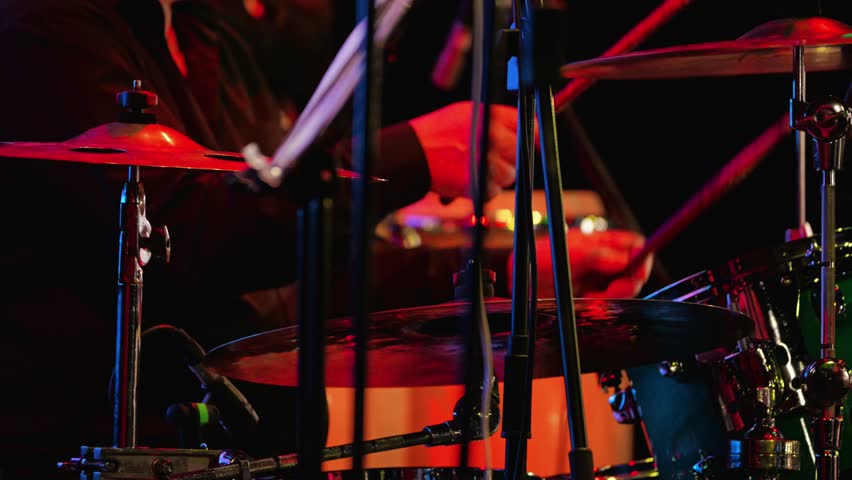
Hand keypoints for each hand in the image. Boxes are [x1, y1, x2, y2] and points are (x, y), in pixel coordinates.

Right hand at [408, 101, 521, 199]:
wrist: (410, 154)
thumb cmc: (436, 134)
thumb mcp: (467, 114)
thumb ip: (496, 121)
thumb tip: (524, 133)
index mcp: (490, 115)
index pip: (528, 126)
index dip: (532, 138)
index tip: (532, 146)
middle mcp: (491, 135)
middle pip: (520, 154)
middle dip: (509, 161)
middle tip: (490, 160)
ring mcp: (486, 159)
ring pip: (508, 175)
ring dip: (495, 178)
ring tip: (473, 170)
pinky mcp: (478, 182)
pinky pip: (493, 192)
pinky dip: (482, 191)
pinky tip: (466, 180)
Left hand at [508, 228, 653, 298]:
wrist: (522, 284)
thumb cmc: (539, 260)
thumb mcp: (567, 253)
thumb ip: (597, 254)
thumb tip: (625, 259)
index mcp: (599, 244)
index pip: (631, 245)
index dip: (641, 254)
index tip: (639, 266)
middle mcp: (602, 262)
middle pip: (632, 270)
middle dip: (630, 280)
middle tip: (619, 287)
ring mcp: (597, 281)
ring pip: (623, 290)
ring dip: (615, 295)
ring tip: (596, 296)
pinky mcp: (592, 300)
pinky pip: (608, 305)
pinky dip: (604, 305)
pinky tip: (591, 303)